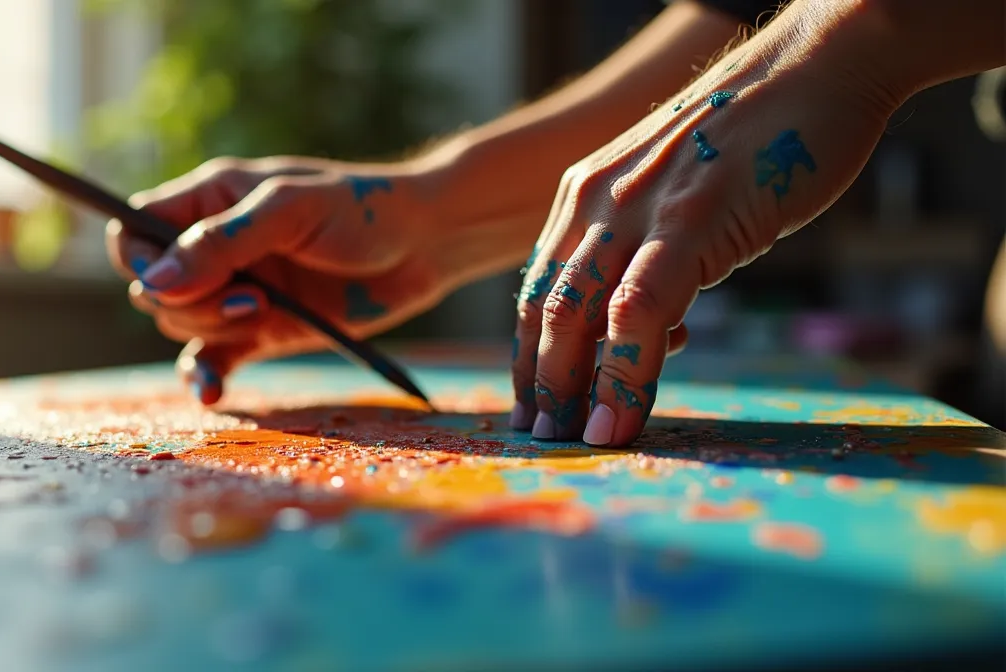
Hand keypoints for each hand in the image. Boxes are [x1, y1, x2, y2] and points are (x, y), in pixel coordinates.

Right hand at [107, 156, 456, 403]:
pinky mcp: (262, 331)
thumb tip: (155, 282)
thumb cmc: (362, 210)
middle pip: (153, 289)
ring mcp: (236, 290)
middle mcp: (214, 246)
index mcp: (210, 199)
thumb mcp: (290, 211)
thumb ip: (222, 243)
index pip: (134, 230)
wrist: (424, 245)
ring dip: (214, 329)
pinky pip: (212, 359)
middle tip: (252, 298)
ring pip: (182, 325)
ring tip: (267, 311)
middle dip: (190, 303)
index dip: (138, 260)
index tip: (172, 281)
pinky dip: (206, 376)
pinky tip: (212, 392)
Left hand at [510, 3, 904, 445]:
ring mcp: (637, 209)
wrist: (816, 67)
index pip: (540, 289)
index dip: (530, 355)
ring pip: (578, 315)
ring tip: (570, 441)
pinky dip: (624, 373)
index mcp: (585, 195)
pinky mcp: (688, 220)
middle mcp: (594, 200)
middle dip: (537, 381)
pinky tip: (619, 418)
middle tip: (537, 438)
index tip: (530, 406)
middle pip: (545, 308)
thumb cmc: (756, 138)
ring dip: (569, 387)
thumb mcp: (679, 197)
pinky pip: (640, 311)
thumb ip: (653, 253)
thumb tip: (654, 330)